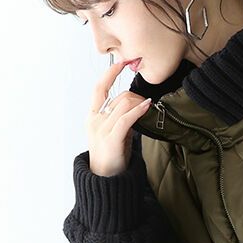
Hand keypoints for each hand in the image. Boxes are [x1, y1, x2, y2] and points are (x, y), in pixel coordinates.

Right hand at [87, 60, 151, 176]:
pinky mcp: (111, 139)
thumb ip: (120, 118)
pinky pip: (126, 119)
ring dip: (140, 104)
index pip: (99, 88)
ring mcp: (102, 129)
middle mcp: (95, 120)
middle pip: (119, 97)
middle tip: (148, 103)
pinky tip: (147, 106)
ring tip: (150, 108)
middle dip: (136, 97)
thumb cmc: (112, 158)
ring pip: (124, 105)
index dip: (110, 73)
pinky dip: (138, 110)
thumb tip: (136, 106)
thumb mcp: (114, 133)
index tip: (122, 62)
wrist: (105, 180)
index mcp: (93, 117)